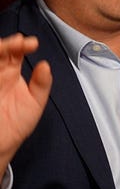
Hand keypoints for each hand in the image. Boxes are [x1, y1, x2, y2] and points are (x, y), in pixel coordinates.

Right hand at [0, 34, 51, 177]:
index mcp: (11, 73)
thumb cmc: (16, 125)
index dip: (22, 44)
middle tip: (19, 43)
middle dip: (8, 44)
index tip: (31, 43)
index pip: (15, 52)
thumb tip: (45, 65)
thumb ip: (42, 84)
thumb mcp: (35, 103)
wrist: (1, 146)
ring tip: (8, 47)